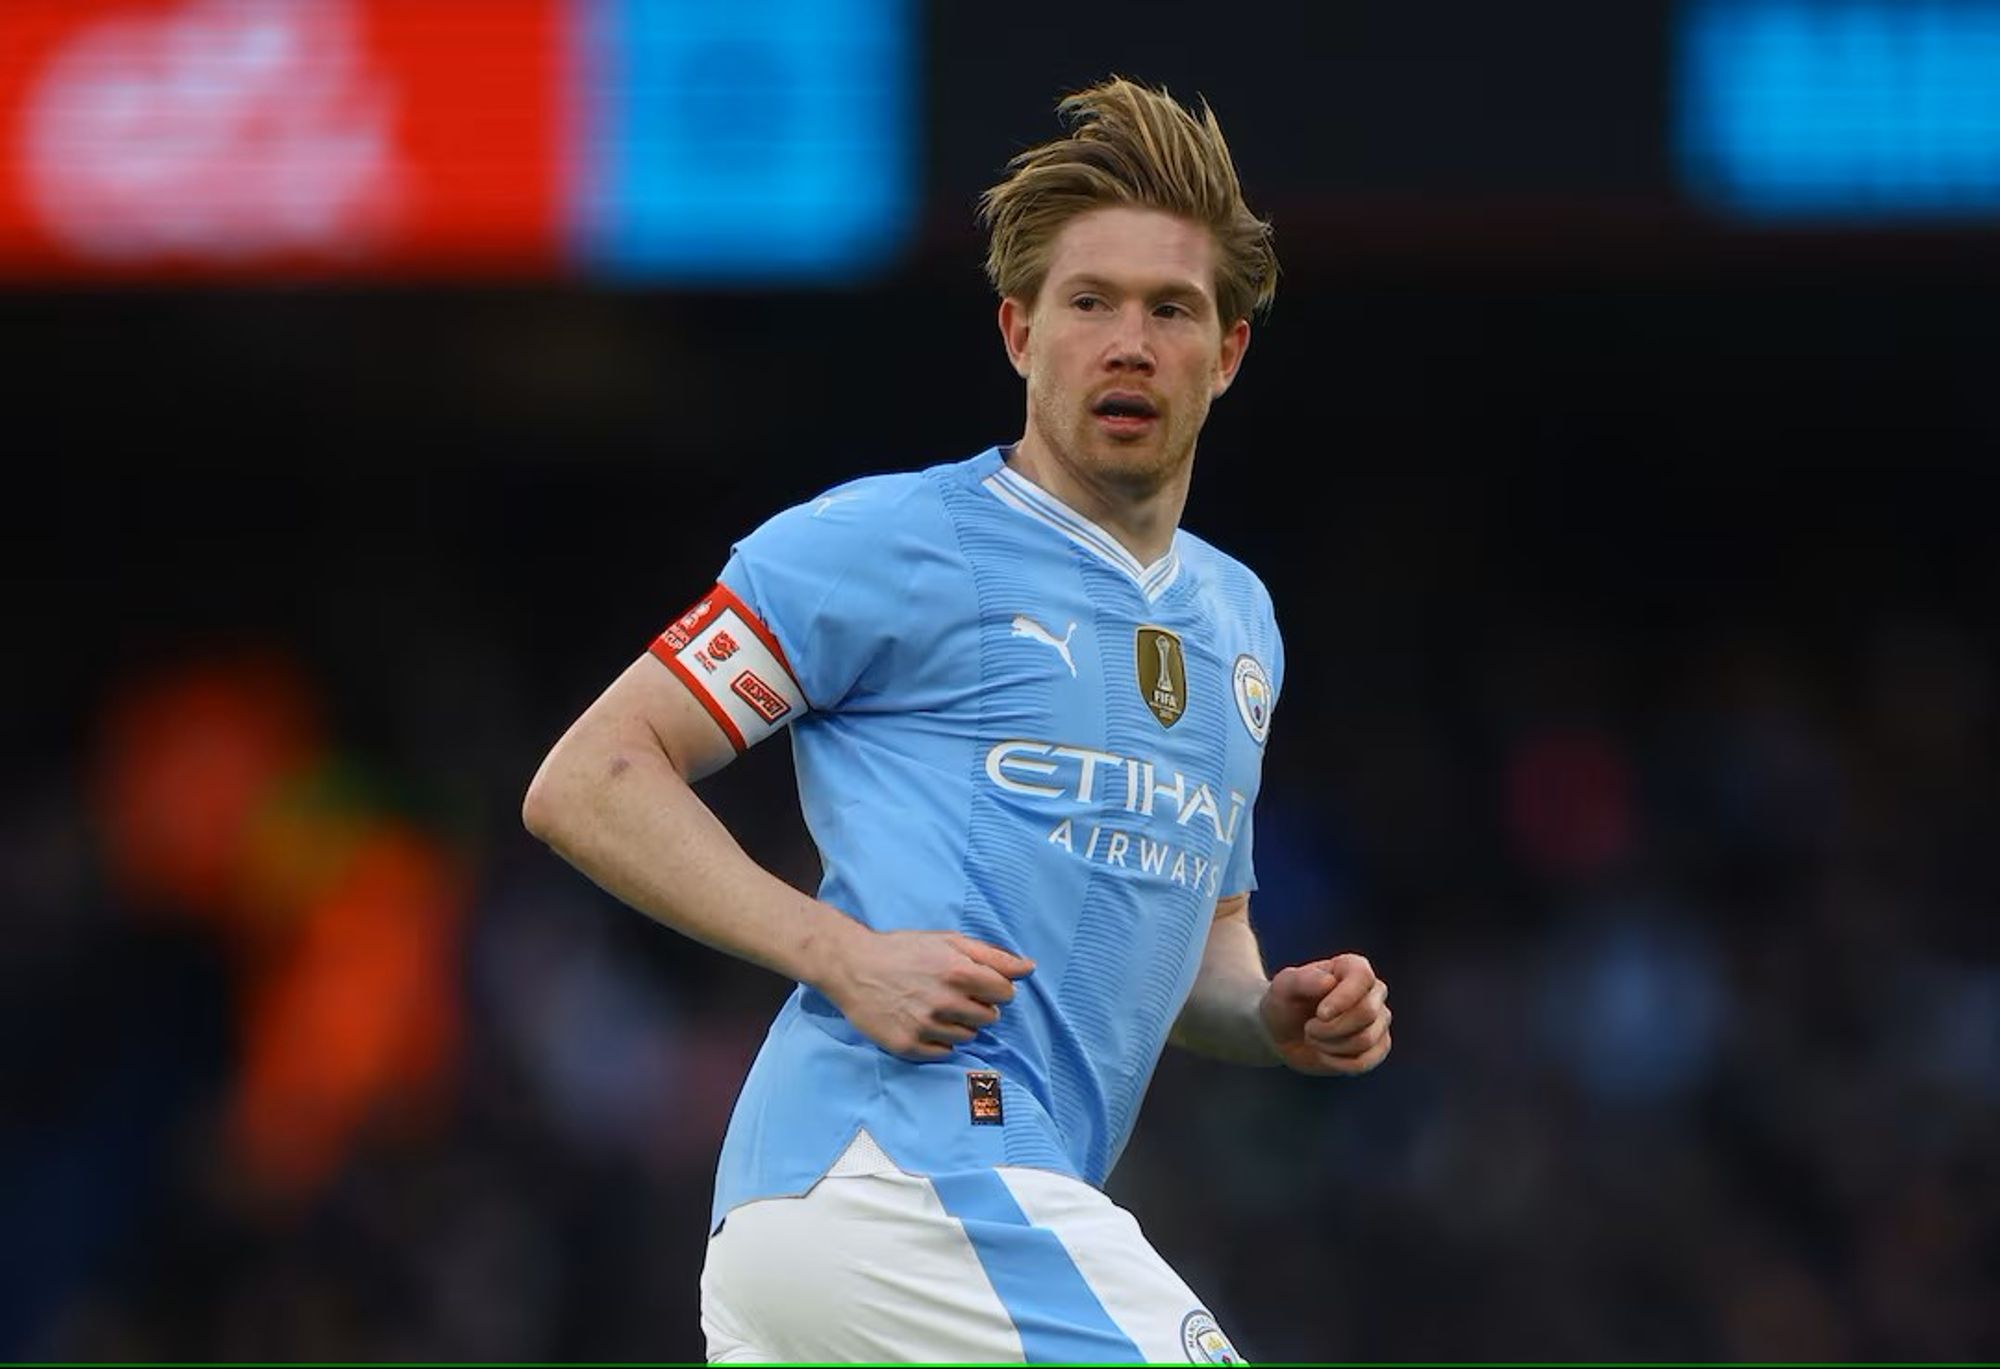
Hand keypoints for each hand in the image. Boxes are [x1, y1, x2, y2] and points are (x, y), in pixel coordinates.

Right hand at [817, 927, 1035, 1059]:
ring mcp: (925, 1027)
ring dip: (959, 1024)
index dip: (995, 988)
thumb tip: (1029, 968)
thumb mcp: (949, 941)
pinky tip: (923, 1022)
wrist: (853, 967)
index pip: (1006, 994)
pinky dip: (939, 1040)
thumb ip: (993, 956)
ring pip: (968, 1037)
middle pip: (989, 1018)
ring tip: (935, 1007)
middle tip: (952, 994)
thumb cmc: (904, 950)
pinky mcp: (908, 1046)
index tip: (978, 983)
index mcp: (959, 972)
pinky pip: (944, 1052)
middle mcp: (945, 1002)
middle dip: (978, 1006)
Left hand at [1258, 953, 1390, 1076]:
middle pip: (1367, 1013)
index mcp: (1352, 967)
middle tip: (1308, 1029)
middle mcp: (1373, 990)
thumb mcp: (1283, 987)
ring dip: (1330, 1046)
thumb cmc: (1285, 1003)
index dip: (1343, 999)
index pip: (1362, 978)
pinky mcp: (1378, 1046)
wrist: (1284, 1034)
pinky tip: (1325, 1054)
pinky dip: (1339, 1063)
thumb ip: (1302, 980)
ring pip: (1366, 1039)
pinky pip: (1367, 1061)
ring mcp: (1379, 1019)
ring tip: (1314, 1038)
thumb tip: (1329, 981)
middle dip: (1330, 1028)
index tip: (1319, 1014)